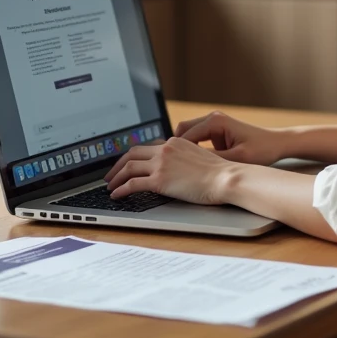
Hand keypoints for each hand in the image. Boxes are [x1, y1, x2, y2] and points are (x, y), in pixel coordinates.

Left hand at [104, 137, 239, 204]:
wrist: (226, 178)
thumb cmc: (220, 173)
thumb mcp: (199, 159)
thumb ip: (184, 159)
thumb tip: (177, 170)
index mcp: (175, 142)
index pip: (148, 146)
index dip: (134, 155)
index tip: (127, 163)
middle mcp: (165, 149)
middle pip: (132, 153)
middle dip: (118, 164)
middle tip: (111, 174)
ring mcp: (161, 164)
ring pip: (128, 167)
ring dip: (116, 177)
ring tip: (110, 186)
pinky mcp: (160, 180)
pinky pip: (132, 184)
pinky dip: (121, 189)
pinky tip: (117, 195)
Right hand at [174, 111, 286, 165]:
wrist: (277, 143)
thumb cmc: (262, 149)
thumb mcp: (237, 158)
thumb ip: (213, 160)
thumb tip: (190, 164)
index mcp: (215, 121)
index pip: (184, 136)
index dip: (176, 153)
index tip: (170, 169)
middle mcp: (212, 118)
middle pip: (182, 131)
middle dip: (176, 149)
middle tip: (172, 169)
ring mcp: (214, 123)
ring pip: (187, 135)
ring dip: (184, 150)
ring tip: (181, 169)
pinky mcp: (217, 131)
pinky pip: (197, 139)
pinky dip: (193, 150)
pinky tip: (194, 166)